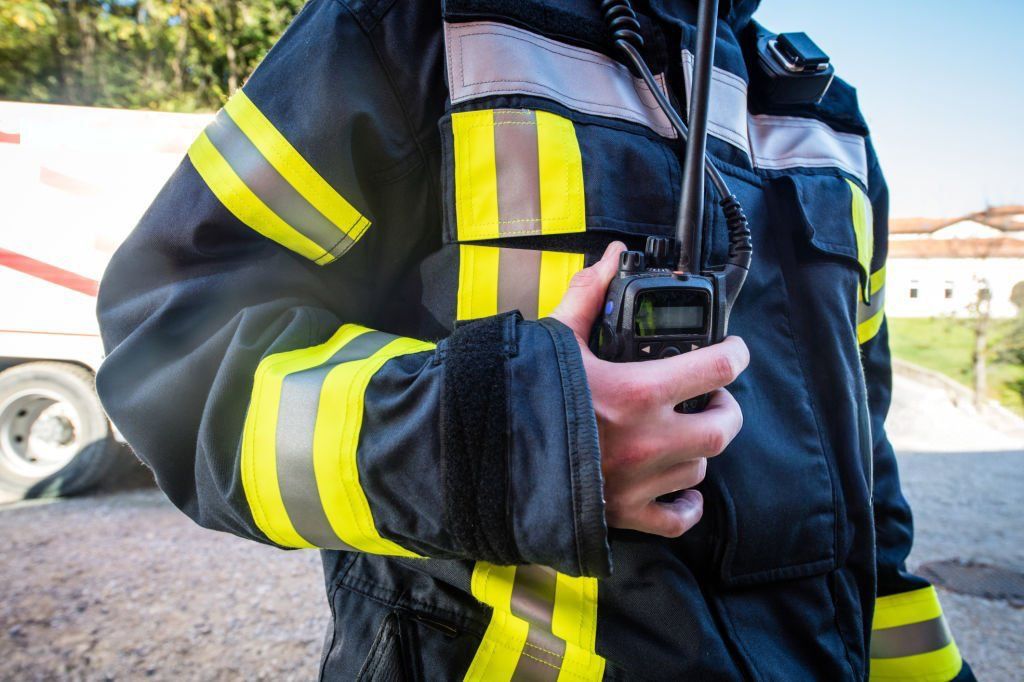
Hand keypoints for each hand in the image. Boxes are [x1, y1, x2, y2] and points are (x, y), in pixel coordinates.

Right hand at [549, 242, 748, 537]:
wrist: (488, 455)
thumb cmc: (523, 396)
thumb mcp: (556, 339)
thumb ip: (589, 295)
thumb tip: (611, 257)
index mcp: (638, 392)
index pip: (716, 368)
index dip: (735, 354)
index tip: (734, 350)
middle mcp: (648, 440)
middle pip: (723, 427)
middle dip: (725, 409)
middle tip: (712, 397)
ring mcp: (639, 480)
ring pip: (699, 469)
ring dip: (699, 448)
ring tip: (685, 433)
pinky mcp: (624, 513)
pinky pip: (676, 519)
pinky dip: (686, 506)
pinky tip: (682, 489)